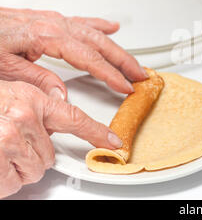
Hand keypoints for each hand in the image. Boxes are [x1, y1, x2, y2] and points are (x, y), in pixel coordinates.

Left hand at [0, 7, 148, 98]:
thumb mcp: (3, 68)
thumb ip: (35, 79)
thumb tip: (61, 96)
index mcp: (45, 36)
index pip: (88, 58)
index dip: (109, 73)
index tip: (125, 86)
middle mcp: (53, 25)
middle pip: (99, 44)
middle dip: (123, 61)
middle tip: (140, 76)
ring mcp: (53, 21)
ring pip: (94, 33)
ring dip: (117, 48)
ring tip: (133, 61)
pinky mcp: (48, 20)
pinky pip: (81, 22)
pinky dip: (99, 25)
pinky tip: (111, 27)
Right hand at [0, 80, 122, 197]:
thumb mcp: (6, 94)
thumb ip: (33, 103)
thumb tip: (57, 109)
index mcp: (29, 98)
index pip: (74, 117)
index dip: (96, 132)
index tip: (113, 143)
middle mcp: (22, 118)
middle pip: (49, 154)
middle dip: (31, 155)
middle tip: (6, 144)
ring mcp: (9, 141)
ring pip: (34, 171)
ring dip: (16, 168)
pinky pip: (14, 184)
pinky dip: (3, 181)